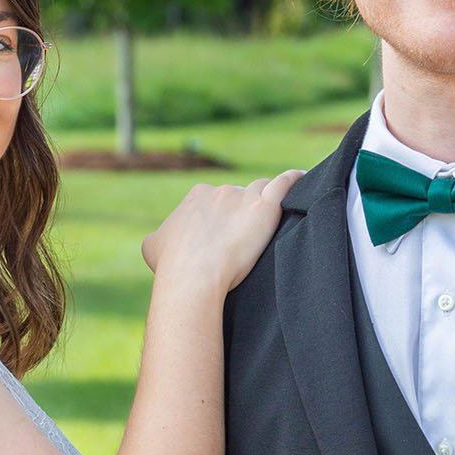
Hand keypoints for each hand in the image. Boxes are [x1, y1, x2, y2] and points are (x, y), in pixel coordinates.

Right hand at [141, 170, 302, 291]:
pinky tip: (301, 178)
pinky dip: (293, 180)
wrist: (192, 275)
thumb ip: (160, 237)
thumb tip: (159, 240)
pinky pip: (283, 185)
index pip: (215, 200)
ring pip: (259, 191)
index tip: (223, 238)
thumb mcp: (152, 247)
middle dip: (241, 213)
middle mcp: (219, 191)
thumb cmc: (171, 265)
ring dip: (264, 200)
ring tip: (272, 215)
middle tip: (243, 239)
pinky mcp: (264, 209)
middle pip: (238, 196)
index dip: (221, 219)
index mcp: (196, 197)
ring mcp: (243, 198)